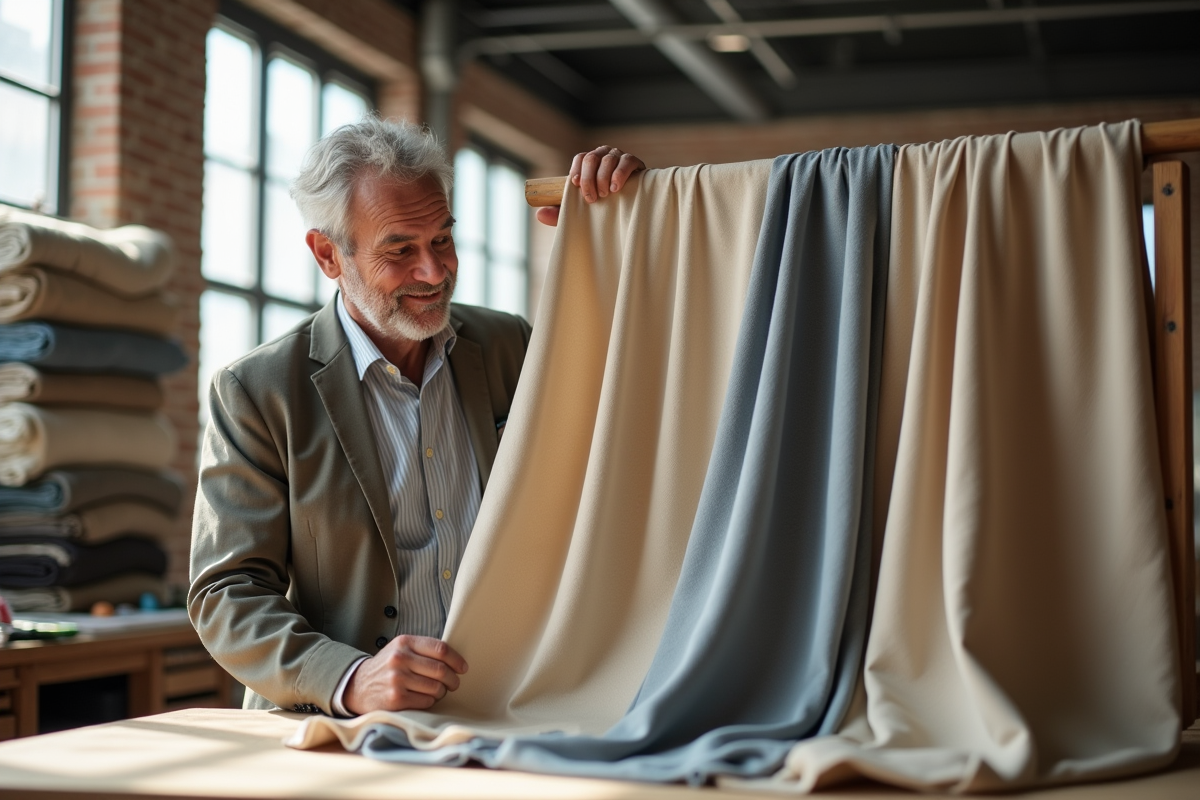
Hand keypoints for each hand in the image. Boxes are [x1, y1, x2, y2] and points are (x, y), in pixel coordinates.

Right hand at [343, 635, 467, 713]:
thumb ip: (423, 650)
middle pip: (441, 670)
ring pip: (436, 687)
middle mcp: (400, 659)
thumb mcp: (401, 649)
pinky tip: (424, 698)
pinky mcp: (396, 698)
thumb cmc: (387, 667)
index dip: (456, 659)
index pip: (440, 649)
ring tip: (438, 691)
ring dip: (442, 691)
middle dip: (452, 679)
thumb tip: (454, 659)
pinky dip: (430, 701)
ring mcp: (397, 679)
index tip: (463, 668)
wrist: (358, 686)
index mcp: (404, 643)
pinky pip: (426, 701)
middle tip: (454, 683)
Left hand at [536, 145, 645, 226]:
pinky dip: (620, 173)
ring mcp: (620, 157)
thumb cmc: (603, 208)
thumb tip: (539, 214)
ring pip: (608, 159)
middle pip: (592, 158)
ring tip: (606, 194)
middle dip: (589, 179)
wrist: (632, 210)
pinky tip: (616, 187)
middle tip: (592, 198)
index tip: (575, 186)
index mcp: (591, 163)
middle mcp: (604, 156)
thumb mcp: (581, 211)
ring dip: (603, 177)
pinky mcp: (635, 163)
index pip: (581, 158)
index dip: (577, 170)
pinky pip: (626, 161)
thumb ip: (561, 212)